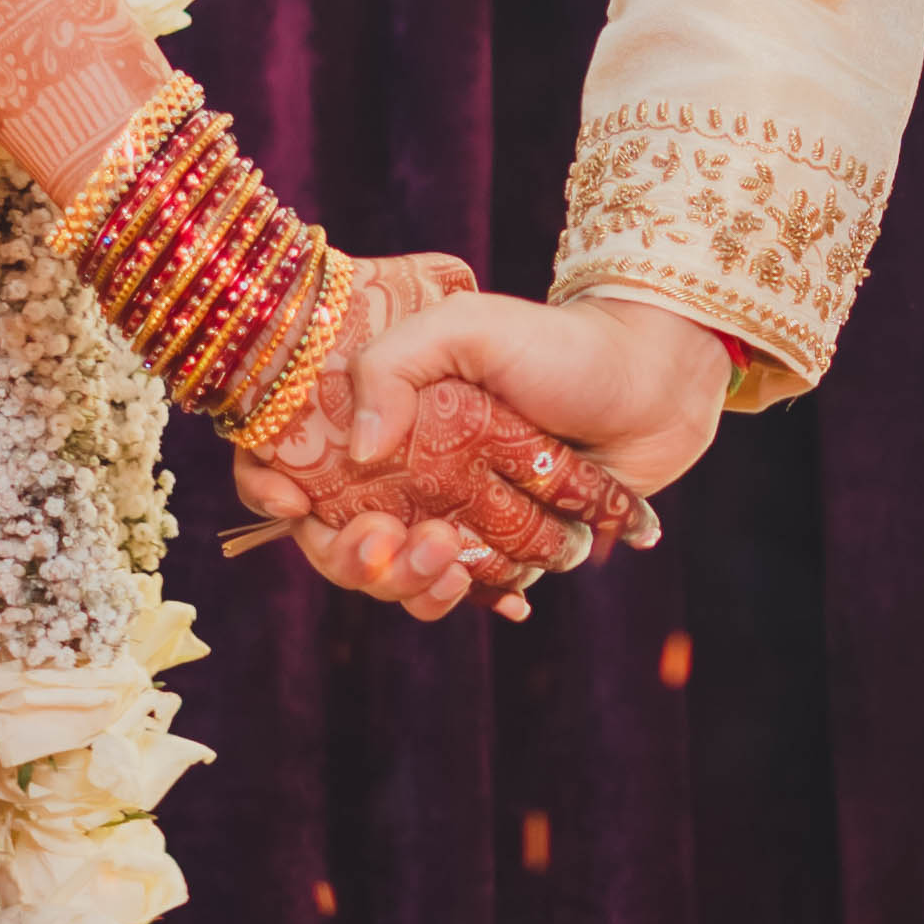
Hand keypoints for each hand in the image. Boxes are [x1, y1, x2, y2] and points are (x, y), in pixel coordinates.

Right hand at [230, 258, 661, 627]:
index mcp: (380, 418)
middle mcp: (404, 472)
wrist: (655, 383)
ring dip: (413, 584)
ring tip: (454, 554)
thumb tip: (361, 449)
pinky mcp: (502, 548)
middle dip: (355, 559)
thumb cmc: (558, 343)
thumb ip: (394, 364)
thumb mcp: (467, 325)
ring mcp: (451, 513)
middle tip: (391, 539)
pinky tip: (501, 594)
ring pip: (400, 578)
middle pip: (340, 542)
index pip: (289, 464)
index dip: (269, 492)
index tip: (292, 506)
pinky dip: (471, 598)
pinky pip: (467, 592)